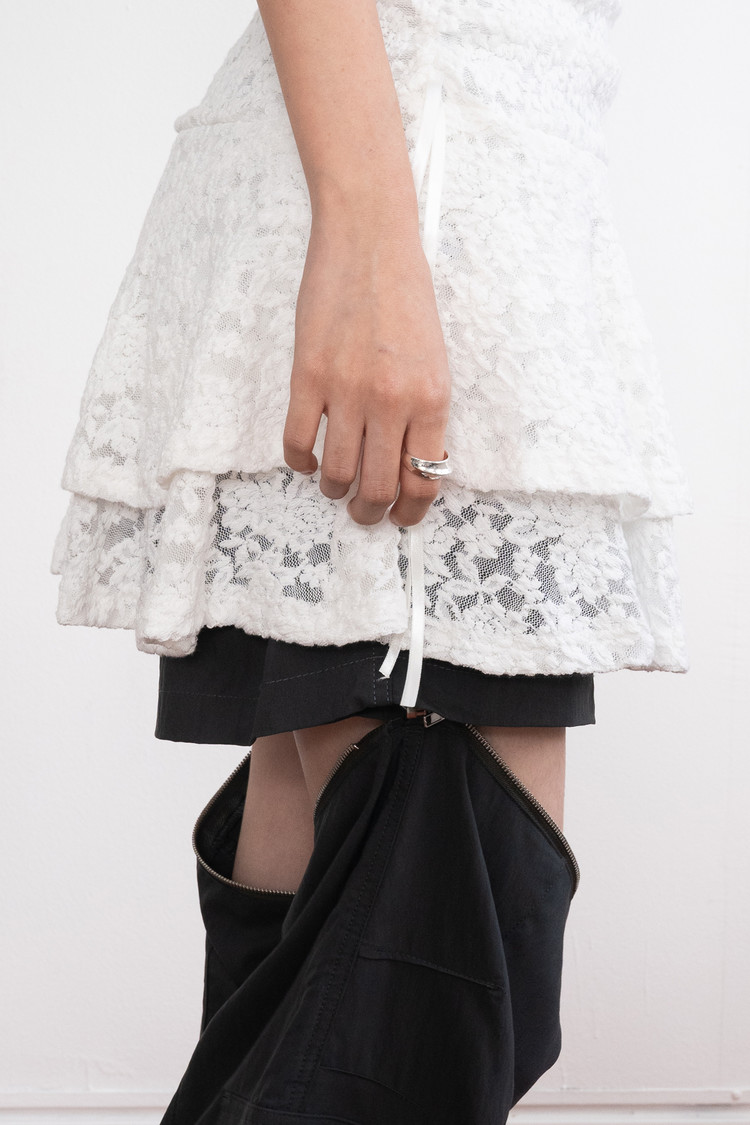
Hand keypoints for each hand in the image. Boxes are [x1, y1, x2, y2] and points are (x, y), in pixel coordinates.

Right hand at [283, 214, 450, 526]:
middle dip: (370, 512)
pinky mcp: (308, 375)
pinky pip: (298, 442)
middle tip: (363, 512)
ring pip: (337, 473)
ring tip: (335, 486)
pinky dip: (301, 462)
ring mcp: (347, 390)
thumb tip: (411, 464)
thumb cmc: (405, 295)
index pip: (423, 481)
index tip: (402, 518)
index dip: (411, 512)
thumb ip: (424, 413)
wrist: (369, 239)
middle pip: (378, 487)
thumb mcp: (434, 359)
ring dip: (335, 491)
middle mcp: (392, 401)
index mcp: (432, 398)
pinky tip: (307, 458)